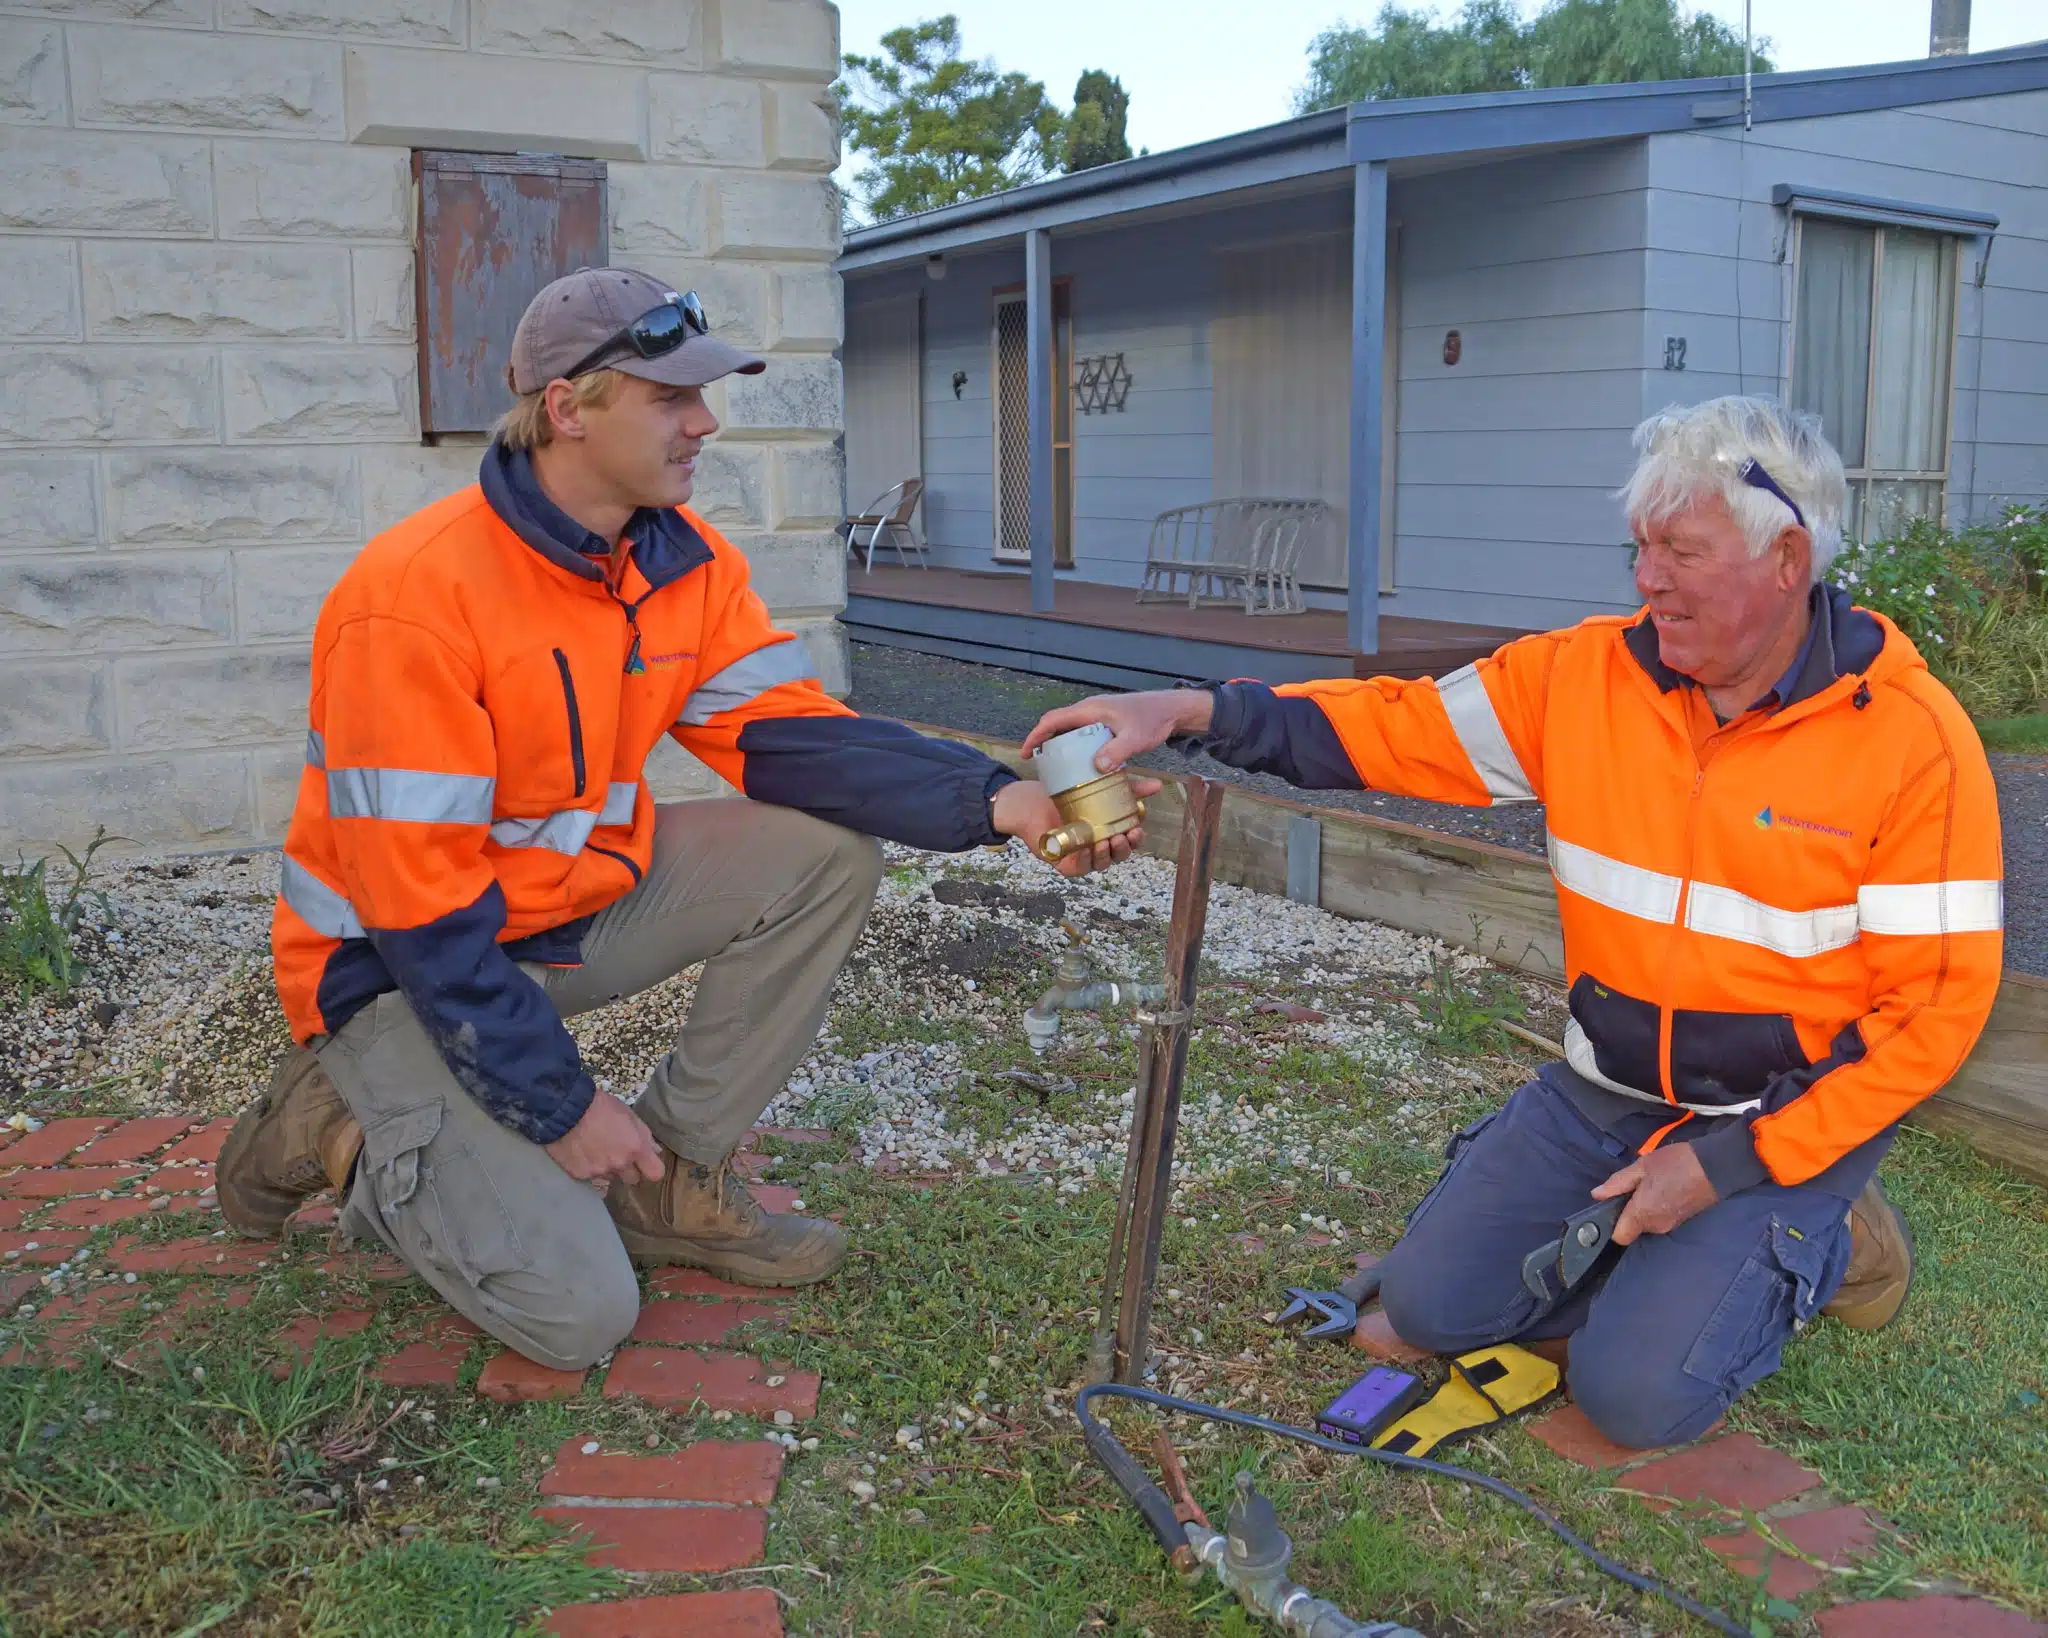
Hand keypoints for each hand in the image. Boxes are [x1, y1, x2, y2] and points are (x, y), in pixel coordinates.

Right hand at [546, 1090, 663, 1189]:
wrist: (566, 1110)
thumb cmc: (601, 1107)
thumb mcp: (629, 1115)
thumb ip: (644, 1135)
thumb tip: (655, 1150)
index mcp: (635, 1148)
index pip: (656, 1173)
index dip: (651, 1168)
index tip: (645, 1163)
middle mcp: (620, 1164)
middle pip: (632, 1179)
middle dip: (628, 1170)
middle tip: (617, 1155)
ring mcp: (600, 1172)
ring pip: (611, 1178)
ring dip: (608, 1169)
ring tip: (596, 1151)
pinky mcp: (581, 1175)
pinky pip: (591, 1178)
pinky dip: (589, 1169)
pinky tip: (583, 1155)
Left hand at [990, 778, 1159, 876]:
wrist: (1027, 802)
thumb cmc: (1062, 797)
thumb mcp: (1098, 789)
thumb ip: (1128, 788)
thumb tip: (1157, 785)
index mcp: (1107, 832)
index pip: (1128, 841)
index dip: (1135, 839)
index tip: (1137, 828)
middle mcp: (1096, 847)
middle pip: (1117, 855)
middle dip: (1123, 848)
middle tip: (1123, 836)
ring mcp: (1081, 857)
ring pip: (1100, 863)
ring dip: (1106, 854)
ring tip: (1106, 841)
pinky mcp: (1064, 863)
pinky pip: (1079, 867)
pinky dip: (1085, 859)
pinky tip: (1088, 848)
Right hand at [1020, 689, 1213, 770]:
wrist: (1171, 709)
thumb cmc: (1153, 720)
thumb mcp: (1136, 738)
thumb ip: (1118, 751)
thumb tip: (1098, 766)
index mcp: (1090, 710)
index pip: (1053, 719)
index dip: (1036, 735)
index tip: (1026, 752)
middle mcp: (1090, 709)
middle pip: (1057, 723)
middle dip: (1043, 741)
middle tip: (1036, 763)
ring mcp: (1098, 714)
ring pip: (1069, 728)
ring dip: (1058, 743)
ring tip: (1053, 766)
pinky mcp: (1105, 721)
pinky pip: (1081, 732)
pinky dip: (1073, 744)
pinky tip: (1078, 761)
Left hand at [1591, 1142, 1717, 1244]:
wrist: (1716, 1166)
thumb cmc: (1676, 1164)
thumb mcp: (1641, 1167)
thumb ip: (1617, 1184)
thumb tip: (1597, 1195)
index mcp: (1642, 1215)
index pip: (1619, 1237)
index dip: (1612, 1225)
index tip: (1612, 1207)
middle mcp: (1656, 1226)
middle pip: (1633, 1227)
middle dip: (1629, 1210)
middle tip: (1634, 1186)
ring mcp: (1671, 1225)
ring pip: (1647, 1222)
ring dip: (1644, 1207)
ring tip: (1652, 1183)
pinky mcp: (1682, 1220)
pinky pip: (1660, 1217)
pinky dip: (1658, 1206)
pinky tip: (1664, 1187)